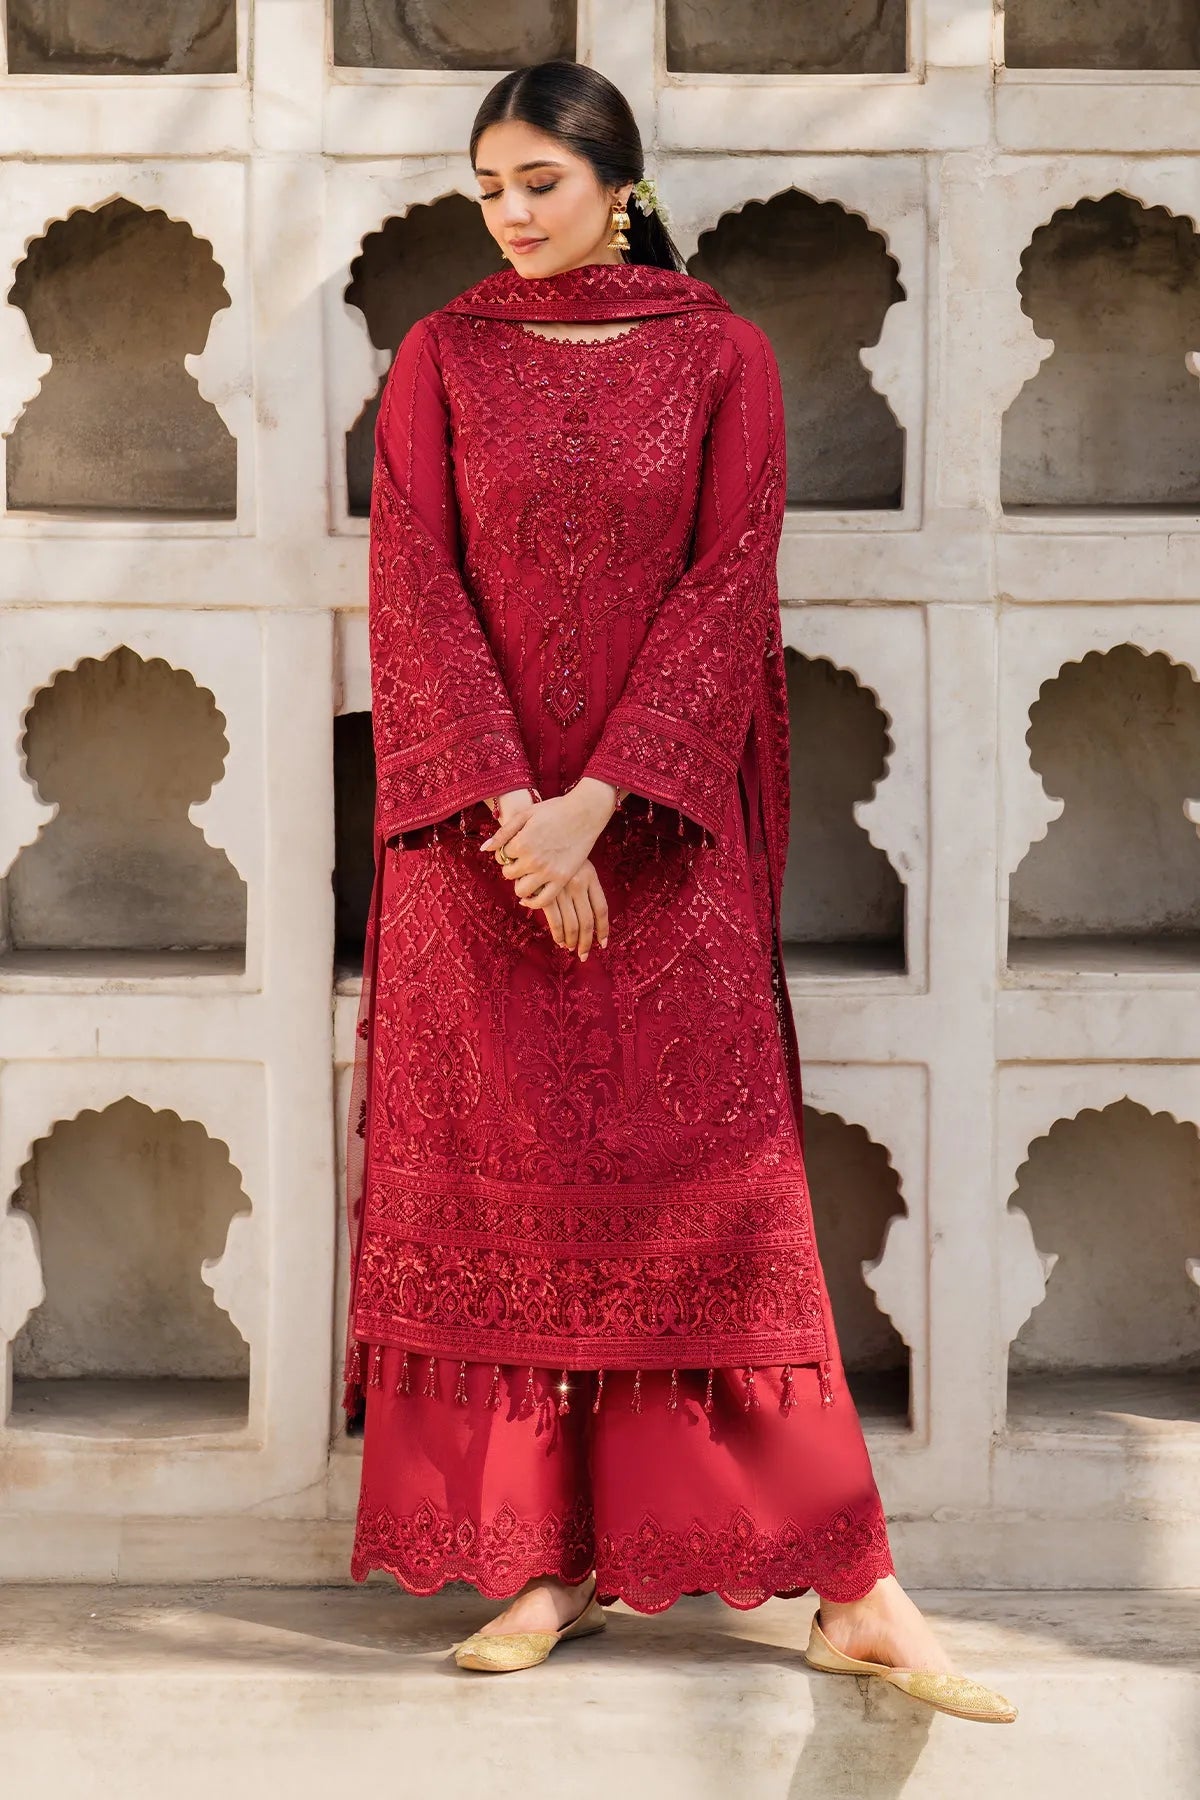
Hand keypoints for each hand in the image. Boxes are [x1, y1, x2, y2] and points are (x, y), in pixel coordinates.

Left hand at [479, 778, 616, 910]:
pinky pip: (542, 901)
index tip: (516, 847)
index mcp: (521, 842)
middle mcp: (533, 860)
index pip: (501, 856)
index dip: (506, 852)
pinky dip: (533, 902)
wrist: (585, 812)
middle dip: (512, 868)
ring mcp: (548, 871)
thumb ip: (503, 833)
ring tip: (527, 874)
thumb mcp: (525, 814)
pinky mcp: (562, 879)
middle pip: (509, 874)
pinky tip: (530, 896)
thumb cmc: (555, 810)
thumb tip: (485, 849)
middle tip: (521, 860)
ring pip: (521, 890)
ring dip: (520, 884)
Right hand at [539, 859, 610, 957]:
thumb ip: (583, 884)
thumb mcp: (576, 861)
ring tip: (571, 948)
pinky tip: (560, 941)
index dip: (603, 929)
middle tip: (584, 954)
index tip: (603, 943)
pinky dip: (559, 934)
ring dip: (573, 941)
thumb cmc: (555, 850)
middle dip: (587, 942)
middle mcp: (579, 884)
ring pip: (573, 924)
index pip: (601, 909)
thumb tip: (588, 913)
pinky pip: (555, 921)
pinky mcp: (546, 893)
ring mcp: (562, 889)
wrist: (536, 835)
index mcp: (590, 876)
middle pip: (588, 922)